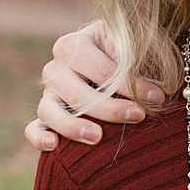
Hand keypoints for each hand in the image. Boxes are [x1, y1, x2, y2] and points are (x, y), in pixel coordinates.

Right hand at [23, 19, 167, 150]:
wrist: (118, 67)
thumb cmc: (131, 54)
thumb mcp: (133, 44)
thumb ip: (131, 49)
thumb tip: (126, 56)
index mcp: (76, 44)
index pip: (101, 68)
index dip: (129, 83)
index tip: (156, 96)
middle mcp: (57, 67)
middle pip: (76, 91)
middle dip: (110, 106)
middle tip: (139, 115)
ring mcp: (48, 93)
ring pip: (50, 110)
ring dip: (72, 125)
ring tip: (97, 137)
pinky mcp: (44, 117)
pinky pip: (33, 128)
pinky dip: (39, 136)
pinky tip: (53, 145)